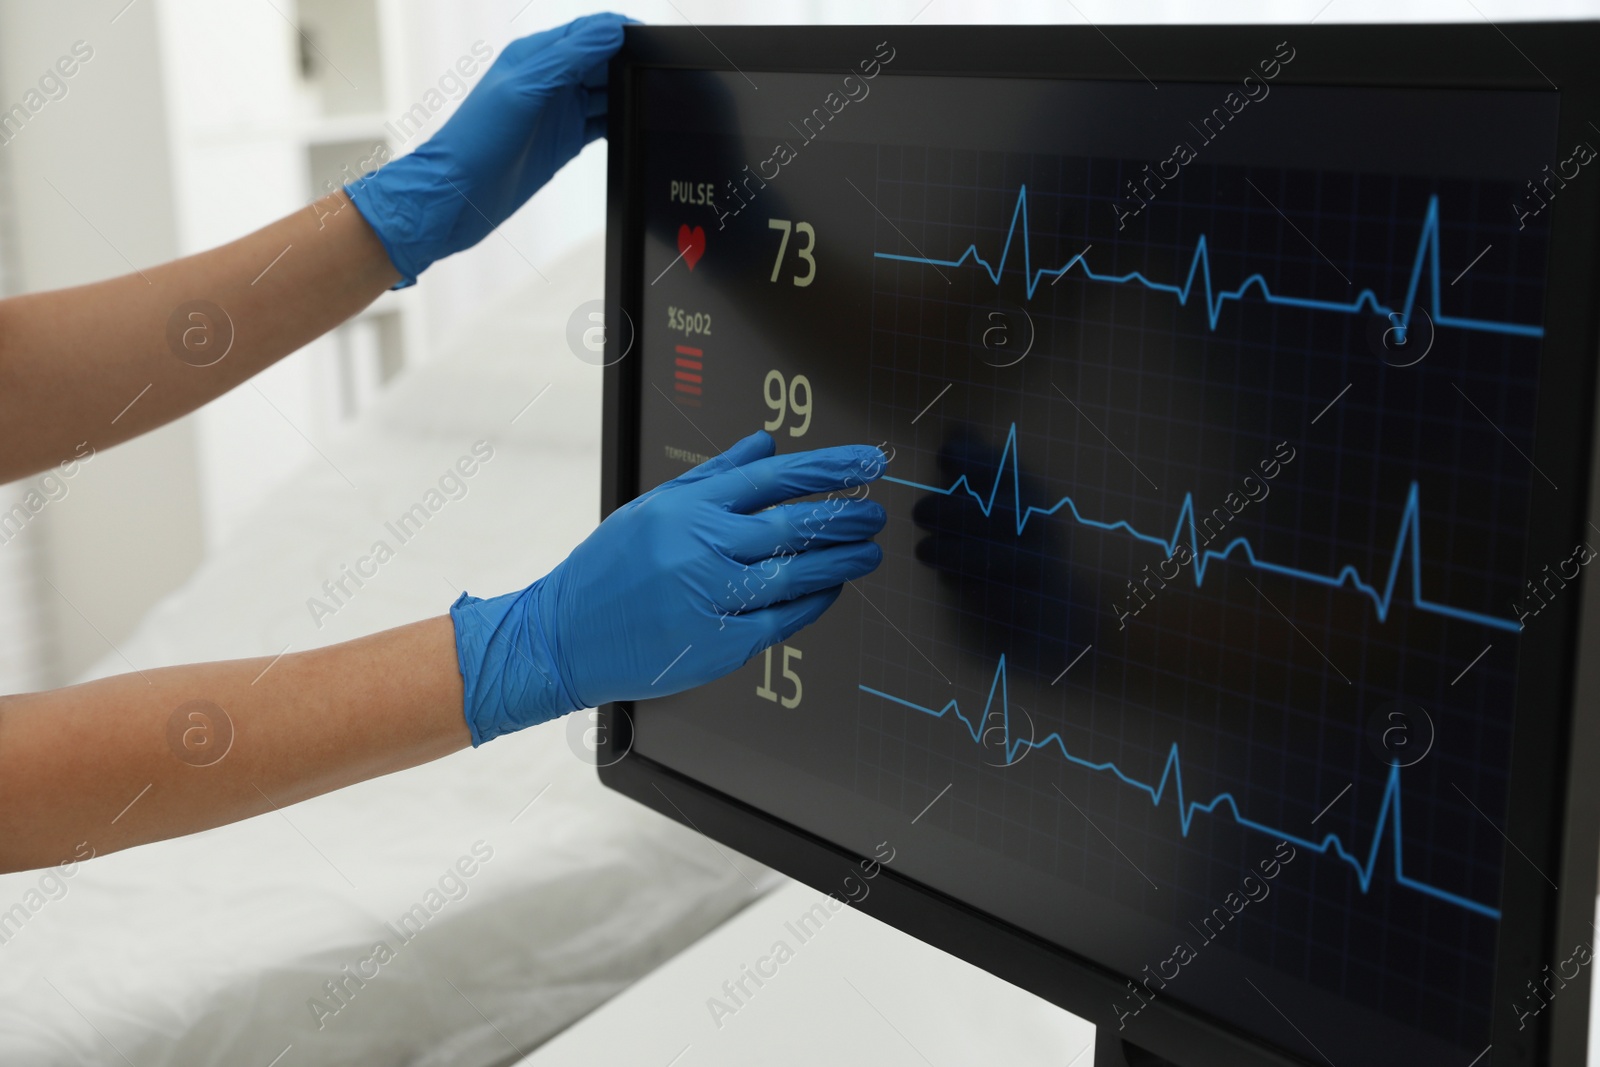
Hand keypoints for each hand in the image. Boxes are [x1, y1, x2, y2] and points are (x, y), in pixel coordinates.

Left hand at [346, 12, 631, 285]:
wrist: (458, 197)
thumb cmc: (475, 141)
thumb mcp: (525, 90)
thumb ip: (568, 58)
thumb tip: (610, 31)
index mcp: (537, 55)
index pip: (590, 31)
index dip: (621, 32)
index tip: (652, 41)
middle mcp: (550, 79)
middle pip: (603, 60)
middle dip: (630, 64)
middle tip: (657, 77)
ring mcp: (559, 111)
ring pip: (606, 92)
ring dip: (626, 95)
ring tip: (650, 102)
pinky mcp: (565, 140)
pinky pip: (602, 124)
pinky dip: (619, 123)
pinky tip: (632, 126)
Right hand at [450, 431, 888, 743]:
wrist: (564, 636)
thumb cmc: (609, 570)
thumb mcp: (654, 507)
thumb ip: (716, 475)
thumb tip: (767, 445)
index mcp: (687, 508)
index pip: (773, 478)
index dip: (827, 469)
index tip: (865, 463)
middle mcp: (701, 548)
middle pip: (793, 526)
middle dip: (844, 517)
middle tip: (874, 513)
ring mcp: (710, 598)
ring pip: (796, 574)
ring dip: (840, 560)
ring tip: (868, 551)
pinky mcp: (717, 643)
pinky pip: (782, 620)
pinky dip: (813, 603)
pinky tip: (831, 590)